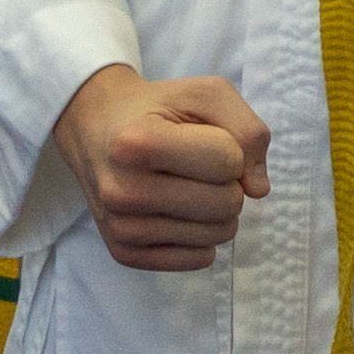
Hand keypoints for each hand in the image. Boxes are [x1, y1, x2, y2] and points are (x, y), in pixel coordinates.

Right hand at [51, 66, 270, 272]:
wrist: (95, 127)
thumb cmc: (158, 109)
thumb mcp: (206, 95)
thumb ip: (249, 131)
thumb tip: (258, 190)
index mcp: (137, 143)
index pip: (229, 162)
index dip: (229, 147)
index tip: (200, 138)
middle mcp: (123, 191)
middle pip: (227, 204)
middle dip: (227, 182)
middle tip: (197, 166)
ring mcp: (121, 228)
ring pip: (218, 236)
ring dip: (217, 210)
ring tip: (187, 185)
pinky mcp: (125, 253)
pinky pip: (199, 258)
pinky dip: (201, 235)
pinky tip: (177, 210)